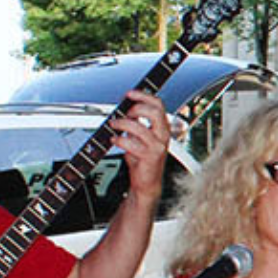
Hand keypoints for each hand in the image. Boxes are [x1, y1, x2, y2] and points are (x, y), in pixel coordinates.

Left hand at [113, 88, 174, 203]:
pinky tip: (114, 140)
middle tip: (124, 111)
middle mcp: (163, 136)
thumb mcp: (141, 138)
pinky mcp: (149, 157)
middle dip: (136, 108)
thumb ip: (136, 123)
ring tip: (114, 125)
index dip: (143, 96)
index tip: (130, 94)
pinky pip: (131, 143)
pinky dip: (119, 140)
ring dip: (122, 123)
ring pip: (139, 127)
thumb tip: (124, 109)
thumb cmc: (143, 160)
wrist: (147, 183)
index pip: (159, 105)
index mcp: (163, 128)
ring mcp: (157, 146)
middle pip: (155, 112)